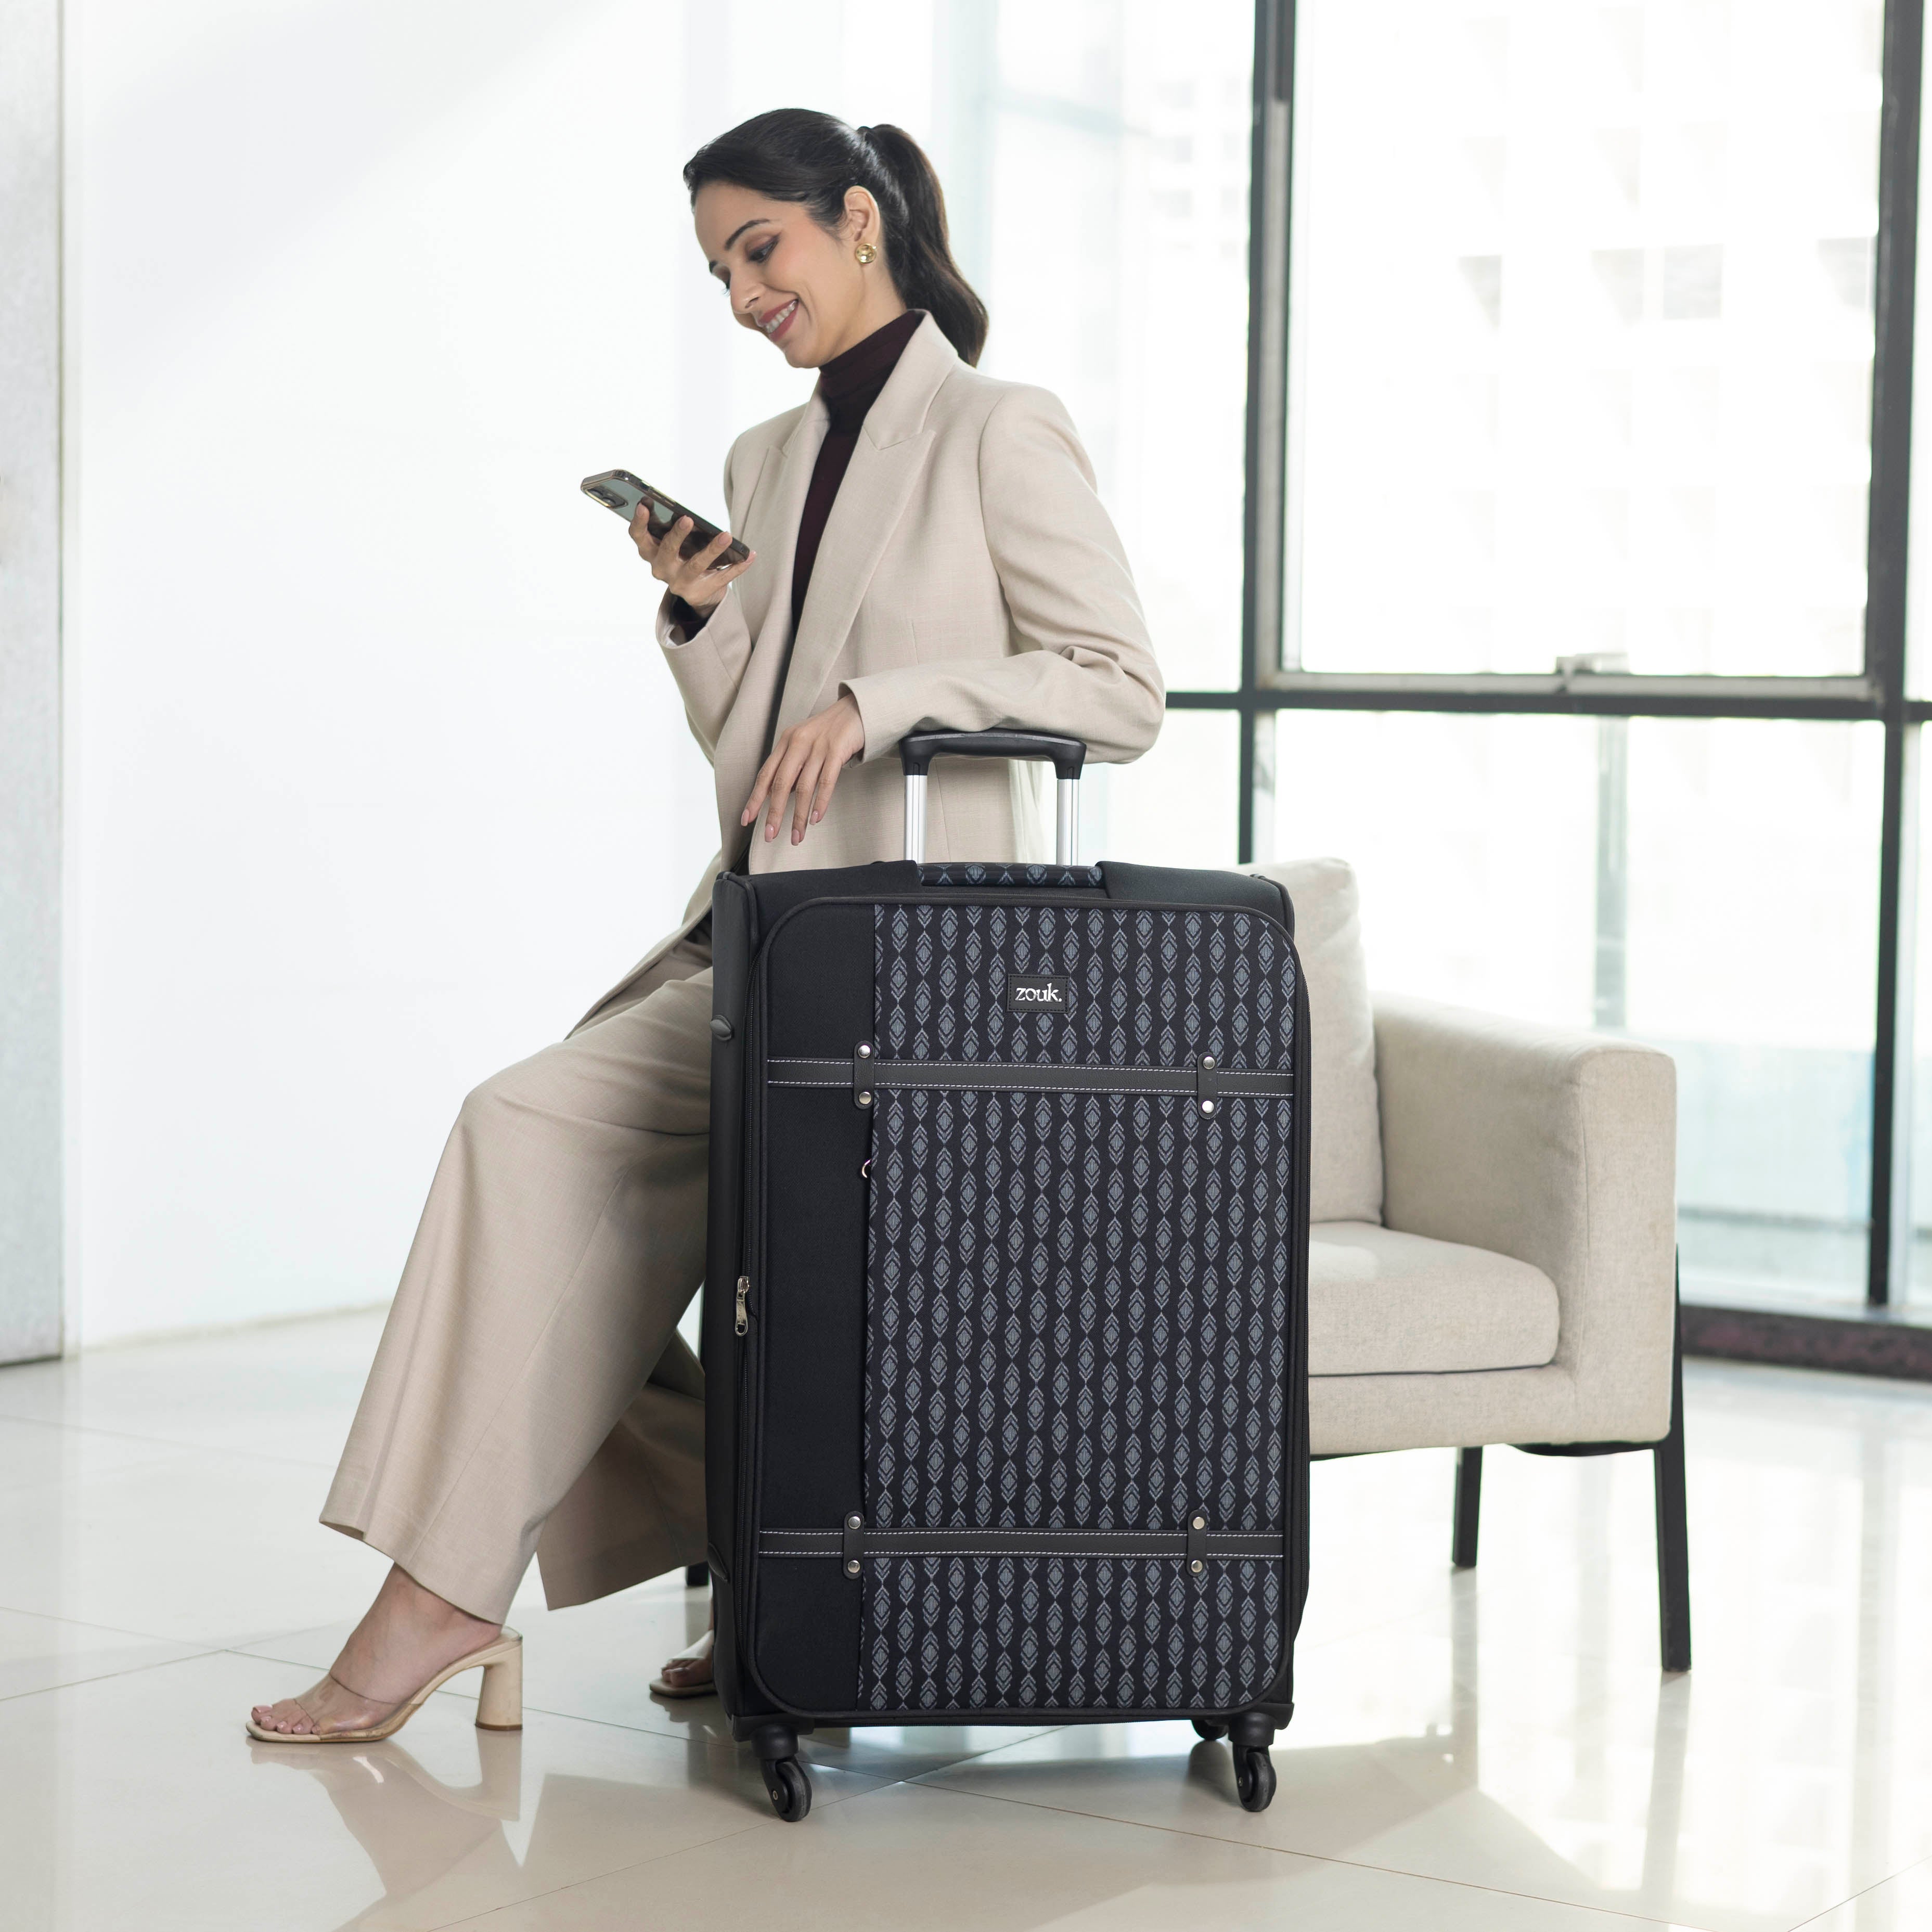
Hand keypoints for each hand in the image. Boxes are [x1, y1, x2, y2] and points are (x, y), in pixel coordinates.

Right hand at [631, 508, 754, 614]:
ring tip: (726, 536)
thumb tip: (686, 515)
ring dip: (712, 549)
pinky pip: (722, 577)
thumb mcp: (671, 545)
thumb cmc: (682, 557)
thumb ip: (671, 530)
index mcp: (651, 553)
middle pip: (667, 551)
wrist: (695, 592)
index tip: (643, 506)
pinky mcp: (700, 592)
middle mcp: (662, 569)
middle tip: (687, 519)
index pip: (638, 537)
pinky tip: (750, 555)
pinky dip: (738, 566)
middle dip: (676, 534)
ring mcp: (680, 583)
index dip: (639, 523)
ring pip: (695, 565)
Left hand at [741, 694, 866, 846]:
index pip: (766, 775)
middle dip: (774, 813)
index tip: (747, 820)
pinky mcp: (837, 749)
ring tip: (797, 835)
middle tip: (769, 835)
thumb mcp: (804, 744)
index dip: (755, 799)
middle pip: (781, 783)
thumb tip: (779, 795)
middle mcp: (798, 743)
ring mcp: (817, 746)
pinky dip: (820, 802)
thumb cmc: (829, 731)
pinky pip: (827, 781)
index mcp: (786, 742)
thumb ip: (791, 766)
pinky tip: (816, 819)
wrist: (856, 710)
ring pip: (804, 787)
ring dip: (799, 816)